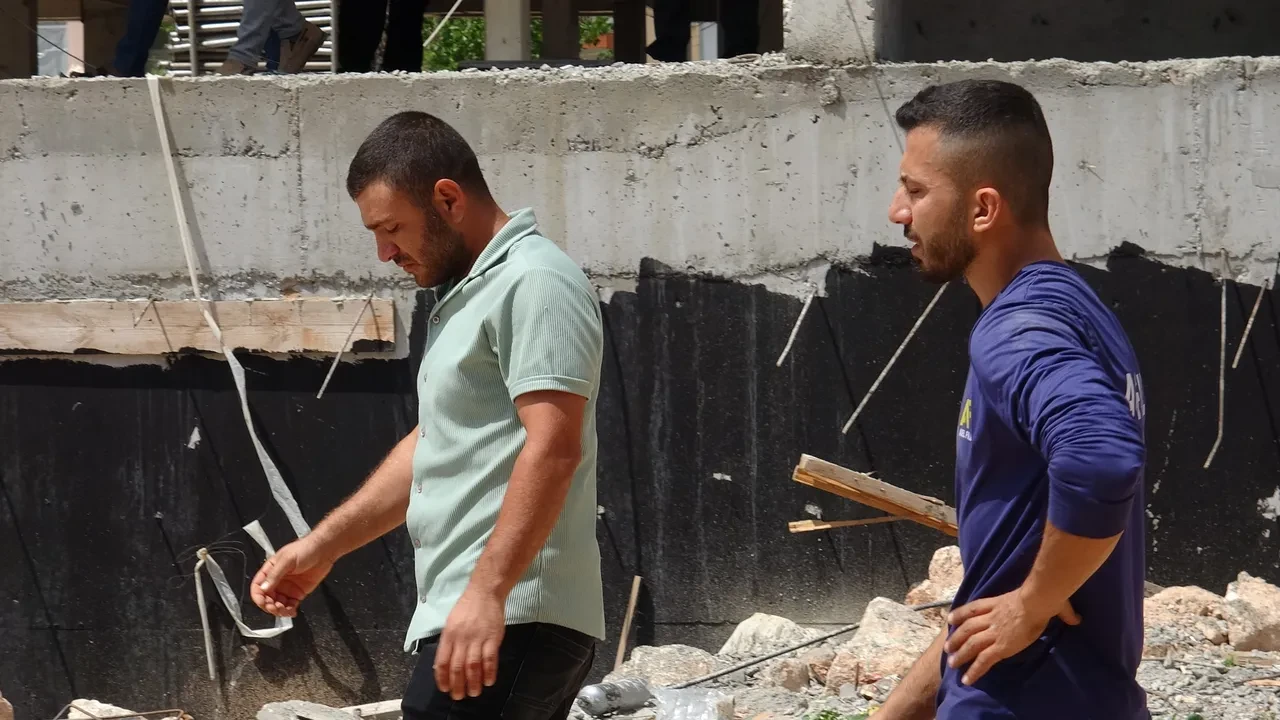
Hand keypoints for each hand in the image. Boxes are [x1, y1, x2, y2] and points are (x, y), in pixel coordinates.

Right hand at [248, 537, 334, 617]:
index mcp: (269, 571)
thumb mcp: (287, 560)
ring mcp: (287, 588)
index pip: (257, 586)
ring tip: (285, 610)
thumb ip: (275, 575)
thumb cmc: (305, 549)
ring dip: (279, 611)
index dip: (258, 596)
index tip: (264, 602)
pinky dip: (289, 611)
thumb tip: (263, 588)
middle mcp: (277, 581)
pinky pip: (289, 606)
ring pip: (277, 604)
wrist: (324, 551)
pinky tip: (292, 611)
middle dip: (269, 606)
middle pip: (266, 599)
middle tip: (276, 608)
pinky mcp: (297, 593)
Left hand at [434, 586, 505, 699]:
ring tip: (474, 693)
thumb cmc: (466, 607)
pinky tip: (489, 681)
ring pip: (473, 666)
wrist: (485, 592)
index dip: (442, 678)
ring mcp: (478, 638)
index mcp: (448, 635)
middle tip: (459, 696)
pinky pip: (490, 659)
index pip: (442, 661)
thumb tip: (445, 663)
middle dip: (457, 685)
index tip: (445, 688)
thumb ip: (449, 642)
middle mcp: (461, 638)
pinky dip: (489, 672)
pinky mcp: (493, 638)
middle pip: (457, 667)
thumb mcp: (451, 623)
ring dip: (473, 682)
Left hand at [944, 589, 1080, 685]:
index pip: (974, 608)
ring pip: (971, 644)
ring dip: (960, 654)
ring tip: (952, 663)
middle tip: (947, 647)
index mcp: (998, 604)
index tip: (950, 619)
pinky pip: (983, 660)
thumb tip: (1076, 618)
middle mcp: (991, 618)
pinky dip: (974, 670)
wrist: (1036, 601)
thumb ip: (1061, 611)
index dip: (960, 614)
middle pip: (968, 628)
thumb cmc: (1043, 598)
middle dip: (956, 638)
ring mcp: (994, 632)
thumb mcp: (1046, 600)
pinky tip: (967, 678)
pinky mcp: (1000, 646)